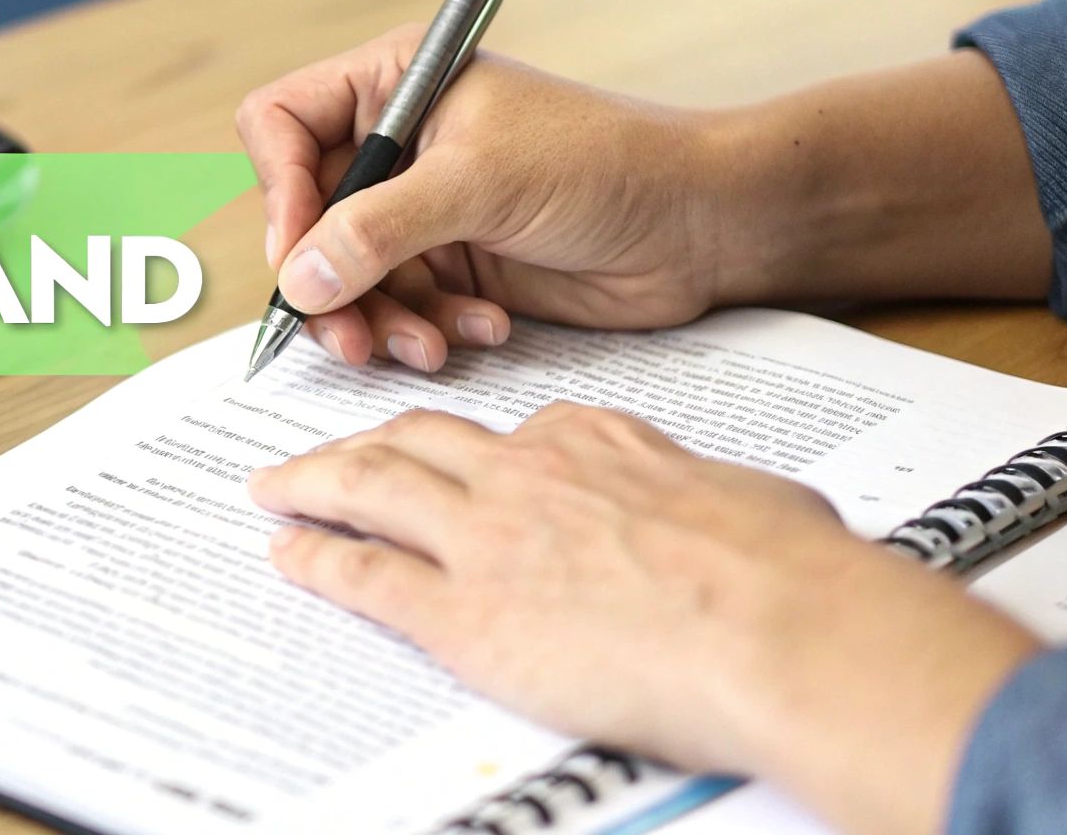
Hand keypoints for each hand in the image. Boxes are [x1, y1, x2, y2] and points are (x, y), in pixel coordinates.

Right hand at [236, 26, 723, 370]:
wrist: (697, 227)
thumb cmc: (606, 164)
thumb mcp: (482, 184)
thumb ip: (381, 229)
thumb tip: (298, 277)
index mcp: (394, 85)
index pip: (281, 125)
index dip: (280, 192)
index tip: (301, 256)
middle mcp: (397, 146)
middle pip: (305, 219)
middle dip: (329, 284)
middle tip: (351, 337)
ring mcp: (422, 211)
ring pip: (346, 278)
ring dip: (381, 321)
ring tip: (428, 345)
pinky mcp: (452, 268)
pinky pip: (399, 310)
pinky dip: (428, 330)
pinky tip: (483, 327)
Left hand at [247, 404, 1041, 833]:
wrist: (781, 631)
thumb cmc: (791, 576)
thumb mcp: (758, 504)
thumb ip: (712, 501)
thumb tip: (737, 515)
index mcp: (600, 446)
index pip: (511, 433)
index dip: (465, 447)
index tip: (446, 454)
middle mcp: (529, 477)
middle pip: (417, 442)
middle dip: (361, 445)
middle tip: (323, 453)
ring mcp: (489, 540)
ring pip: (370, 488)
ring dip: (311, 483)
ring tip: (275, 486)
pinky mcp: (465, 615)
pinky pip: (366, 576)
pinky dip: (316, 560)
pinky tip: (288, 555)